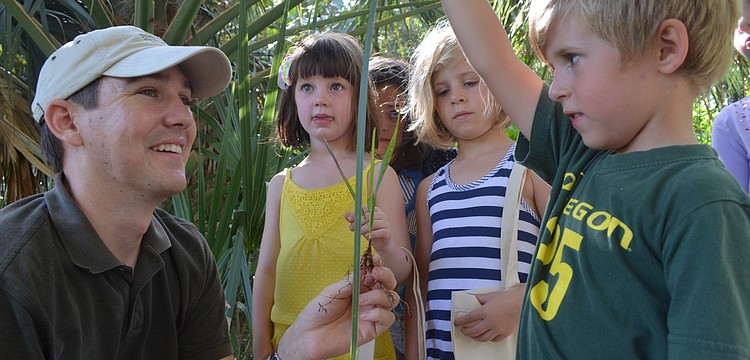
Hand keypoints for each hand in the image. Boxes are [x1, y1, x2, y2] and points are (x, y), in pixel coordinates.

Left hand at [276, 254, 398, 358]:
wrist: (309, 336)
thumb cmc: (318, 312)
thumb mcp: (332, 291)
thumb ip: (350, 281)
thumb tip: (364, 267)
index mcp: (359, 287)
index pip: (375, 273)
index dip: (378, 264)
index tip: (375, 259)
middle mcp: (368, 298)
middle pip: (389, 284)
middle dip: (385, 276)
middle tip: (374, 275)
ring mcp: (372, 313)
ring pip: (391, 299)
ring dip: (378, 296)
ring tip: (360, 301)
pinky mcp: (373, 329)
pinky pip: (388, 318)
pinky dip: (378, 314)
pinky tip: (363, 316)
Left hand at [346, 206, 391, 248]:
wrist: (381, 244)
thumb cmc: (370, 232)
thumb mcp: (361, 225)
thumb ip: (355, 220)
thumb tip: (347, 216)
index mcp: (375, 210)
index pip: (365, 208)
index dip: (356, 213)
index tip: (350, 220)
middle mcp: (382, 215)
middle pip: (369, 216)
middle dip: (359, 222)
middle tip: (351, 228)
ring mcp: (386, 223)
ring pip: (374, 224)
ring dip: (364, 228)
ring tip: (358, 233)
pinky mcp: (388, 232)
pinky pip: (381, 231)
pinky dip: (373, 234)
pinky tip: (367, 236)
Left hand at [453, 287, 524, 341]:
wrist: (522, 303)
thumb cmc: (508, 297)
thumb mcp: (491, 295)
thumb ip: (480, 298)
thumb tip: (471, 298)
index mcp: (485, 311)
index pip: (468, 318)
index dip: (460, 321)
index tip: (457, 322)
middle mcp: (490, 322)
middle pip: (474, 331)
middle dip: (466, 331)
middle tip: (463, 330)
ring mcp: (498, 329)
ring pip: (483, 338)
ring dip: (475, 337)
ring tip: (473, 334)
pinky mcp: (505, 333)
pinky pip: (494, 339)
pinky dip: (488, 339)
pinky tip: (486, 336)